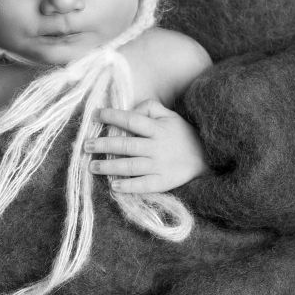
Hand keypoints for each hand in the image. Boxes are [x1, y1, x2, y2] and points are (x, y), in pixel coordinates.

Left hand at [86, 100, 208, 193]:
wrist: (208, 158)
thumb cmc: (184, 135)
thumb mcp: (170, 116)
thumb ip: (150, 107)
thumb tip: (129, 109)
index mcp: (158, 128)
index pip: (132, 120)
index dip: (113, 116)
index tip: (96, 114)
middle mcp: (157, 146)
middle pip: (126, 144)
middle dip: (104, 144)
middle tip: (86, 145)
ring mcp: (160, 165)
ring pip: (130, 165)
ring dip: (109, 166)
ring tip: (92, 167)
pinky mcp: (164, 182)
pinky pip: (144, 185)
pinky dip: (128, 186)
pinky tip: (114, 186)